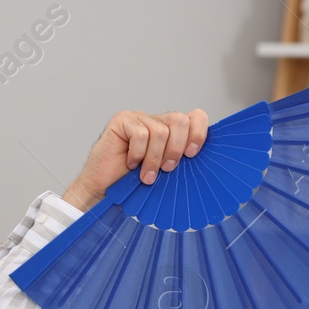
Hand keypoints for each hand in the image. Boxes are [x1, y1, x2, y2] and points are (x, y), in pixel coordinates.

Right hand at [61, 108, 209, 210]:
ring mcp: (139, 118)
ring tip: (146, 176)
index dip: (198, 133)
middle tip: (167, 169)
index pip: (196, 117)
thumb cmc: (136, 185)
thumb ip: (183, 162)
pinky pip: (140, 134)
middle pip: (180, 120)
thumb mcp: (167, 174)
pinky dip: (137, 154)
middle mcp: (157, 121)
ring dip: (154, 159)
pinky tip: (131, 164)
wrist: (105, 191)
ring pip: (160, 131)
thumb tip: (203, 161)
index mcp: (173, 132)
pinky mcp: (122, 120)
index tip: (192, 155)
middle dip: (176, 149)